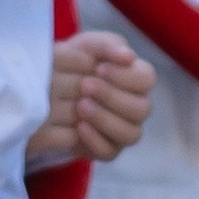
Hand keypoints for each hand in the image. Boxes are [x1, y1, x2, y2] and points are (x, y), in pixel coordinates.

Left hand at [29, 27, 155, 165]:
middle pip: (142, 109)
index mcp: (139, 79)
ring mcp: (125, 130)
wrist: (50, 86)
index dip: (125, 75)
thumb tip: (129, 56)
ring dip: (105, 120)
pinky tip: (78, 126)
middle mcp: (138, 106)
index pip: (147, 80)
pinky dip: (95, 141)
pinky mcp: (108, 149)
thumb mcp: (89, 45)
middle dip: (112, 97)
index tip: (98, 68)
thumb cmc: (77, 61)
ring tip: (80, 106)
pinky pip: (110, 152)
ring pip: (130, 134)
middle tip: (85, 86)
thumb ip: (109, 45)